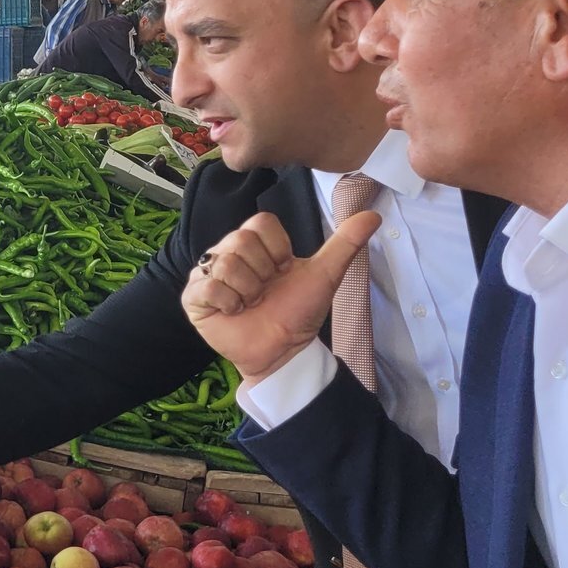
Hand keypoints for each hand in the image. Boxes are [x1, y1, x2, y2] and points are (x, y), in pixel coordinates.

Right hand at [181, 209, 379, 381]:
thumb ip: (345, 242)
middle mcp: (228, 254)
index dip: (277, 249)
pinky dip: (228, 303)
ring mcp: (208, 275)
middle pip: (240, 241)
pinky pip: (207, 287)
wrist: (283, 352)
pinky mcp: (194, 298)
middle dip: (262, 273)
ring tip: (251, 304)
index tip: (283, 271)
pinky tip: (234, 312)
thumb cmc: (299, 313)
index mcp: (255, 244)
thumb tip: (373, 215)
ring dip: (247, 291)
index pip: (259, 223)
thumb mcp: (324, 275)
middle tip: (266, 291)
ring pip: (225, 264)